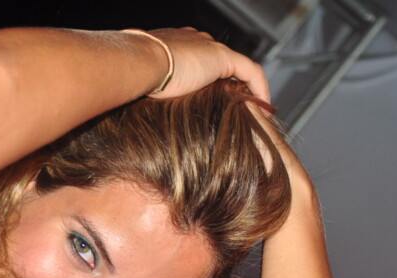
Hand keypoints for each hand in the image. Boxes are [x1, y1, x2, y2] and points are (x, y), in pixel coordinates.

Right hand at [139, 28, 269, 102]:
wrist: (138, 64)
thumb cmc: (134, 79)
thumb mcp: (142, 88)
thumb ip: (149, 95)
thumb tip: (142, 117)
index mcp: (172, 46)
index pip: (196, 59)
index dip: (206, 78)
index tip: (210, 100)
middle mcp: (193, 42)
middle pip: (218, 62)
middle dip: (227, 84)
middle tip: (234, 108)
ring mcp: (207, 47)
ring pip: (236, 67)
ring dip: (244, 88)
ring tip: (250, 110)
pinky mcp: (221, 57)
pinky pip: (250, 71)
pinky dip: (259, 88)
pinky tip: (262, 107)